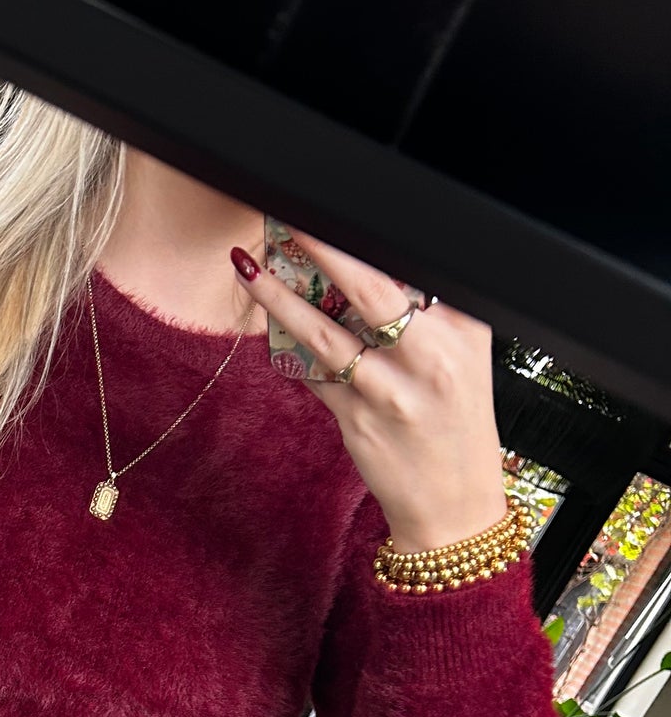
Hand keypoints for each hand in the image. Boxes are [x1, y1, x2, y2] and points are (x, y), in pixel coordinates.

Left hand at [232, 233, 507, 552]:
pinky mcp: (356, 421)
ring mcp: (389, 392)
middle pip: (370, 289)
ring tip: (250, 268)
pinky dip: (292, 351)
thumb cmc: (457, 425)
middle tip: (288, 219)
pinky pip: (314, 376)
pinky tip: (272, 328)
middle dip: (323, 248)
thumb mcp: (466, 360)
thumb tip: (372, 270)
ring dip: (281, 298)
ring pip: (324, 333)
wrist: (455, 505)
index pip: (413, 269)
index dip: (368, 239)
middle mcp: (429, 358)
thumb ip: (432, 314)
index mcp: (462, 332)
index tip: (333, 211)